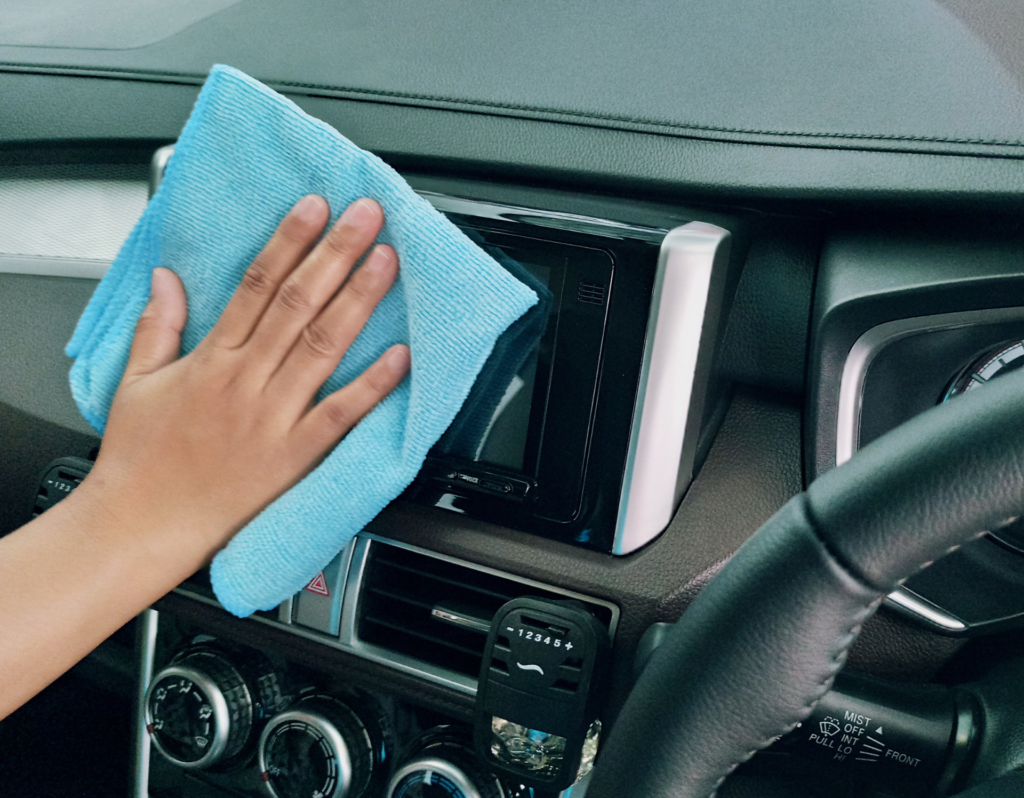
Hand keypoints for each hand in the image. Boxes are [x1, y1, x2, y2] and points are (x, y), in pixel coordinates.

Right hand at [87, 195, 408, 557]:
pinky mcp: (293, 457)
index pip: (256, 286)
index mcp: (211, 360)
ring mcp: (272, 418)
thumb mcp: (134, 383)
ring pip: (322, 347)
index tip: (315, 208)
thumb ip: (156, 325)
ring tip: (387, 262)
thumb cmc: (139, 460)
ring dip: (358, 300)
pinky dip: (372, 386)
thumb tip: (166, 277)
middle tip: (367, 216)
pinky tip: (401, 356)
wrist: (139, 527)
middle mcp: (245, 382)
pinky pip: (339, 416)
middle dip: (335, 253)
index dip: (289, 241)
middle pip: (297, 304)